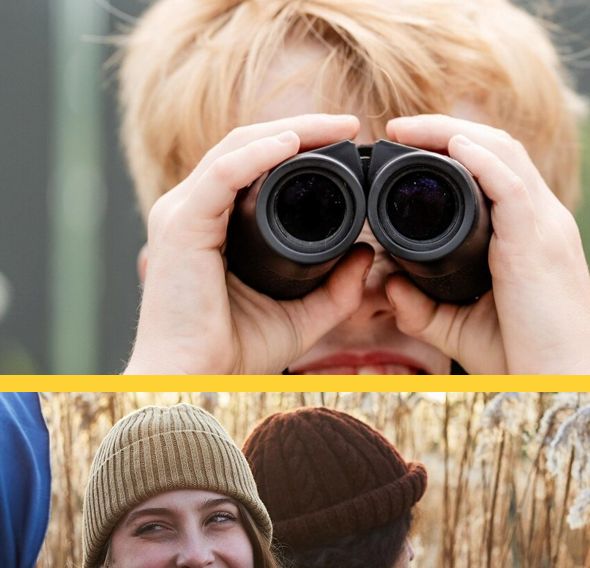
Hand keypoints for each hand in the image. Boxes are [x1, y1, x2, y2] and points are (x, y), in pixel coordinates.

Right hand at [125, 114, 372, 373]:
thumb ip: (337, 289)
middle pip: (248, 146)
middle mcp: (194, 209)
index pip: (255, 165)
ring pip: (238, 148)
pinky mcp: (181, 225)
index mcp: (214, 223)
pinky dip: (259, 154)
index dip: (300, 146)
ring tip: (335, 127)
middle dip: (302, 129)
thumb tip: (369, 255)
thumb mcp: (303, 315)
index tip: (348, 144)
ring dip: (290, 131)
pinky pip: (222, 174)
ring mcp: (183, 213)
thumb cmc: (234, 352)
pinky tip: (292, 144)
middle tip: (351, 125)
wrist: (195, 382)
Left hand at [382, 115, 589, 373]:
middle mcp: (546, 221)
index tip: (408, 148)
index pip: (501, 168)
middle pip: (501, 148)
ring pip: (504, 153)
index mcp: (534, 235)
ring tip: (409, 130)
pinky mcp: (538, 245)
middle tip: (399, 130)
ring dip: (453, 133)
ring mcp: (547, 228)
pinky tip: (450, 146)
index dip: (458, 148)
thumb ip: (424, 308)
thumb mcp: (463, 330)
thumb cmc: (527, 362)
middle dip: (448, 130)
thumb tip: (388, 285)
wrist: (566, 388)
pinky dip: (480, 159)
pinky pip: (510, 185)